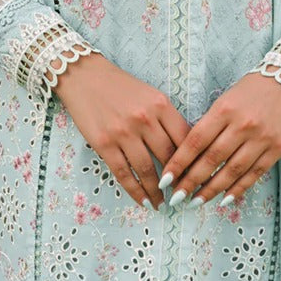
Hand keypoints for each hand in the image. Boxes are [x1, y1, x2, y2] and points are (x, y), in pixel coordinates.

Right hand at [53, 52, 190, 209]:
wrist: (85, 76)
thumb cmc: (120, 86)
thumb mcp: (150, 95)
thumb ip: (166, 119)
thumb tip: (183, 151)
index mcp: (160, 104)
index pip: (185, 139)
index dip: (192, 161)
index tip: (195, 175)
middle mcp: (144, 119)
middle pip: (168, 156)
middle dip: (177, 180)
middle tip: (181, 194)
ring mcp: (123, 132)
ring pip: (147, 170)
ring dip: (156, 192)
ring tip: (162, 204)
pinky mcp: (104, 144)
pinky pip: (123, 174)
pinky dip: (135, 191)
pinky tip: (143, 201)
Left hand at [158, 73, 280, 207]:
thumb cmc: (252, 89)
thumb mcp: (227, 99)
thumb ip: (212, 123)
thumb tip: (192, 154)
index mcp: (224, 109)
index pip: (196, 141)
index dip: (179, 163)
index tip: (165, 179)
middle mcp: (242, 125)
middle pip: (212, 159)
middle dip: (191, 181)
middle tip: (176, 197)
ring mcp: (261, 138)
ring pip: (232, 171)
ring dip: (212, 190)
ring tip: (196, 202)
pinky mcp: (277, 149)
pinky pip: (254, 174)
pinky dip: (239, 188)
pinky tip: (225, 199)